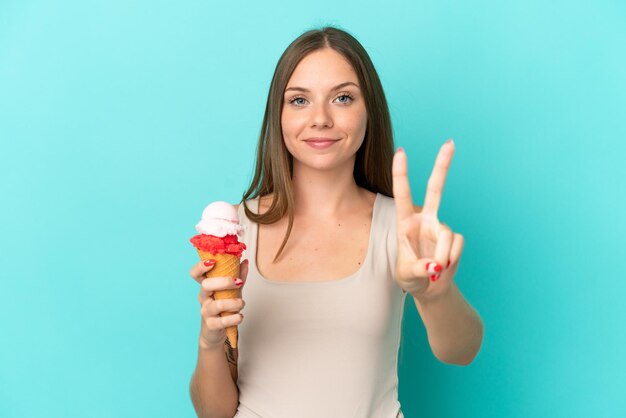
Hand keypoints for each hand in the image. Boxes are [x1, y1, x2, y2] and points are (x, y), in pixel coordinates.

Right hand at [189, 259, 247, 349]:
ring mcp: (205, 311)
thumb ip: (238, 276)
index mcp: (206, 286)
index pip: (195, 274)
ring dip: (234, 303)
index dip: (200, 266)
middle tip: (238, 282)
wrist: (217, 330)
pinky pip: (223, 321)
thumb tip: (245, 261)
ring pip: (217, 304)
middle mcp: (203, 297)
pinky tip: (240, 316)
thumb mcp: (232, 290)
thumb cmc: (224, 307)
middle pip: (206, 285)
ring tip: (241, 303)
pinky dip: (235, 318)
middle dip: (224, 282)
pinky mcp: (211, 325)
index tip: (213, 262)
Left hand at [392, 140, 464, 300]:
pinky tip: (443, 267)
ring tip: (433, 270)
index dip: (401, 174)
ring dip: (441, 256)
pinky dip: (450, 260)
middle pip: (436, 188)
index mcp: (405, 222)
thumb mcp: (406, 276)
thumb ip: (418, 270)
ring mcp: (441, 227)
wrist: (429, 288)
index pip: (402, 194)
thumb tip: (435, 266)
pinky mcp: (455, 239)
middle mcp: (424, 219)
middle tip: (450, 142)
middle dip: (443, 166)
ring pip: (447, 235)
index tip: (401, 152)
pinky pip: (456, 246)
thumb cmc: (410, 277)